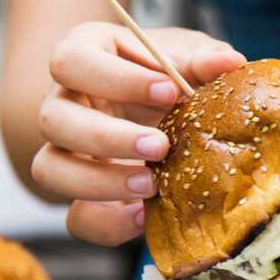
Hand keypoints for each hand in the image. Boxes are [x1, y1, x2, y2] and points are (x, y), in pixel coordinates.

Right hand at [32, 23, 245, 244]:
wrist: (164, 108)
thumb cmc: (168, 72)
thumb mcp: (186, 57)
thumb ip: (202, 59)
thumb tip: (230, 62)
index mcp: (81, 56)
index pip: (71, 60)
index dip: (115, 78)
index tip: (168, 89)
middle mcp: (63, 103)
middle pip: (52, 120)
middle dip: (106, 137)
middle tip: (159, 146)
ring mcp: (65, 151)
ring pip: (50, 169)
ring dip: (99, 183)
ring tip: (150, 185)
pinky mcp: (83, 194)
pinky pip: (76, 217)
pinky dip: (107, 223)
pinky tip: (144, 216)